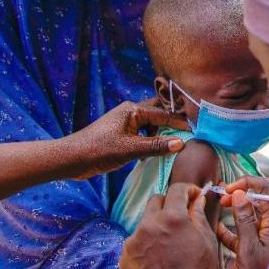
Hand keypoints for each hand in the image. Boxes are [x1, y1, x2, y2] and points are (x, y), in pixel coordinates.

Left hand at [64, 101, 188, 179]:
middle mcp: (131, 112)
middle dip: (172, 123)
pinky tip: (153, 153)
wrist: (71, 158)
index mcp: (133, 110)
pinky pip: (143, 133)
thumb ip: (156, 146)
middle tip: (188, 135)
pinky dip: (151, 140)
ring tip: (171, 146)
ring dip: (161, 134)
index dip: (180, 123)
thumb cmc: (98, 150)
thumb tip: (181, 143)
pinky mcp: (121, 133)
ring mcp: (125, 122)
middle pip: (159, 114)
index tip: (196, 132)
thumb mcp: (130, 149)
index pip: (164, 114)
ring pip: (151, 124)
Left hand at [120, 184, 219, 268]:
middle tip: (180, 218)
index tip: (194, 197)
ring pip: (145, 221)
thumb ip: (199, 215)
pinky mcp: (125, 255)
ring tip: (168, 242)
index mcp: (172, 217)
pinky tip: (157, 256)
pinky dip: (146, 242)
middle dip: (170, 204)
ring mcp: (133, 240)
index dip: (189, 190)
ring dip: (157, 224)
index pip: (177, 189)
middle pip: (157, 201)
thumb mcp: (207, 241)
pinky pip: (136, 240)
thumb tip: (197, 199)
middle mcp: (149, 224)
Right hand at [216, 177, 268, 268]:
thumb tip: (240, 193)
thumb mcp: (249, 249)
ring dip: (235, 211)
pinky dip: (233, 229)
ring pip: (252, 216)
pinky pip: (247, 233)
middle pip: (260, 199)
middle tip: (221, 198)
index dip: (248, 183)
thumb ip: (244, 220)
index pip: (267, 188)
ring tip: (217, 208)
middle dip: (240, 194)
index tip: (229, 190)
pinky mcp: (261, 250)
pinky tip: (218, 230)